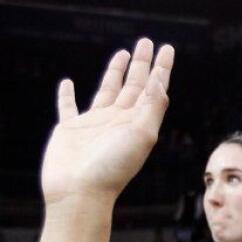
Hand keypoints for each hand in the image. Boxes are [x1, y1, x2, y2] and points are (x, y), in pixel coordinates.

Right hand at [42, 39, 173, 204]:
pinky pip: (68, 107)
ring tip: (122, 53)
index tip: (167, 48)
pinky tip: (68, 83)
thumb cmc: (114, 167)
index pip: (154, 89)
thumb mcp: (142, 134)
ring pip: (107, 90)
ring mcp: (95, 124)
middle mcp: (120, 121)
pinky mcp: (71, 129)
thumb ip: (152, 106)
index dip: (161, 68)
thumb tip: (160, 80)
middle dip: (141, 64)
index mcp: (139, 122)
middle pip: (133, 85)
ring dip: (115, 72)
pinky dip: (67, 95)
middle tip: (145, 42)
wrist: (81, 192)